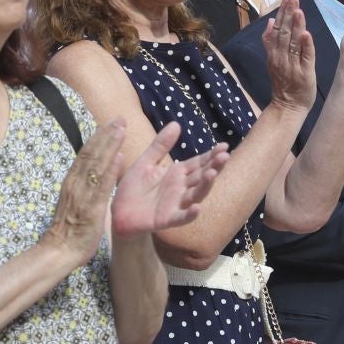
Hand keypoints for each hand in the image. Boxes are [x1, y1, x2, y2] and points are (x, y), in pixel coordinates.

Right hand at [43, 117, 128, 263]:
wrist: (58, 251)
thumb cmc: (68, 231)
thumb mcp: (74, 203)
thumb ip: (82, 188)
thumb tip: (90, 176)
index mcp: (71, 182)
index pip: (85, 154)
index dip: (98, 137)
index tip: (110, 124)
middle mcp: (76, 183)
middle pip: (91, 153)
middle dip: (106, 134)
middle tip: (119, 118)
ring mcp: (83, 194)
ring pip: (96, 164)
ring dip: (110, 145)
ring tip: (121, 129)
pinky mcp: (92, 207)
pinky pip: (102, 185)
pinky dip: (111, 170)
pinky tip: (120, 157)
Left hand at [111, 123, 228, 239]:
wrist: (118, 213)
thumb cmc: (133, 188)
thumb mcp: (146, 162)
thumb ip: (160, 146)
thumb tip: (176, 123)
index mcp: (177, 174)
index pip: (198, 163)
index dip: (211, 155)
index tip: (224, 146)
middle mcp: (181, 189)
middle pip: (201, 177)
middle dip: (214, 167)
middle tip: (225, 156)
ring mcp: (176, 205)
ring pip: (195, 195)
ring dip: (205, 186)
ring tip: (212, 174)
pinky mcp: (166, 219)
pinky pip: (180, 217)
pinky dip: (189, 214)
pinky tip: (197, 208)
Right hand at [263, 0, 317, 111]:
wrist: (287, 106)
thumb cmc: (283, 82)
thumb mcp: (272, 60)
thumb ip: (270, 42)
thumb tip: (270, 22)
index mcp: (274, 53)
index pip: (277, 29)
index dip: (282, 13)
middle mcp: (281, 57)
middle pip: (284, 33)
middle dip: (288, 14)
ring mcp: (292, 65)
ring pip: (294, 42)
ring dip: (296, 26)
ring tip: (298, 10)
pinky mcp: (304, 73)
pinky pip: (305, 57)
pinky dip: (306, 46)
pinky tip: (306, 34)